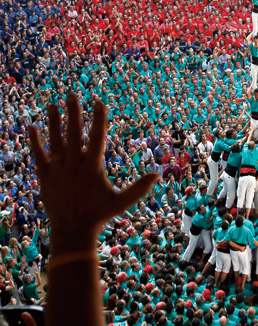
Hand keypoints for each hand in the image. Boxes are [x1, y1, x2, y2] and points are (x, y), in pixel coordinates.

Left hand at [29, 94, 157, 253]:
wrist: (73, 231)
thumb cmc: (100, 215)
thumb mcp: (122, 202)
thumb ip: (139, 188)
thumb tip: (158, 174)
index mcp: (92, 167)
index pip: (97, 136)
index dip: (99, 118)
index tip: (99, 102)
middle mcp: (74, 165)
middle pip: (73, 132)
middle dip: (73, 112)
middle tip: (71, 95)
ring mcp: (58, 170)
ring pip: (55, 140)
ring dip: (53, 122)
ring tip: (52, 105)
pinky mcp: (45, 177)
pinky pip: (38, 155)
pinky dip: (34, 141)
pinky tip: (31, 127)